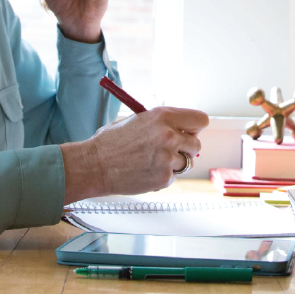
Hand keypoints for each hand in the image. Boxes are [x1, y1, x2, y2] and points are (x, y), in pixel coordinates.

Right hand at [59, 107, 208, 202]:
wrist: (94, 165)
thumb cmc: (110, 142)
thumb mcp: (137, 121)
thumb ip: (161, 124)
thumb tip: (180, 130)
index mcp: (162, 116)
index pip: (200, 120)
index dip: (194, 127)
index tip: (188, 132)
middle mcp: (169, 136)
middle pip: (196, 144)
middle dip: (185, 148)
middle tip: (169, 149)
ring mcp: (168, 158)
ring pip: (186, 163)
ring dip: (173, 163)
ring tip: (150, 161)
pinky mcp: (164, 177)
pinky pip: (173, 177)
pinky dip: (162, 176)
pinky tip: (144, 171)